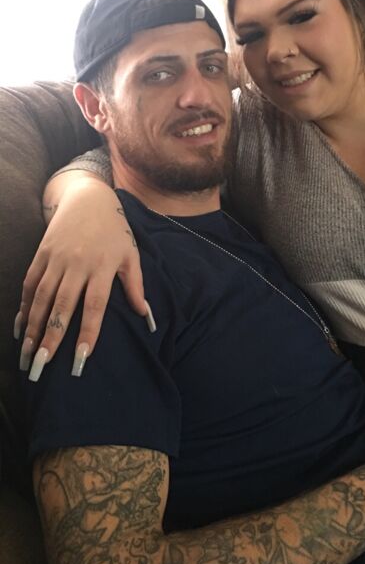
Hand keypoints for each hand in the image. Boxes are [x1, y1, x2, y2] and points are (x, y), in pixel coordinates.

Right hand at [17, 175, 146, 376]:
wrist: (88, 198)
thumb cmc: (115, 230)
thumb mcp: (131, 255)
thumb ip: (136, 285)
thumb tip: (144, 315)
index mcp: (103, 266)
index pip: (95, 306)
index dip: (88, 332)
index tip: (81, 358)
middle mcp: (78, 264)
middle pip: (62, 306)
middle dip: (51, 337)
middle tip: (42, 365)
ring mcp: (57, 259)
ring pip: (42, 298)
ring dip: (33, 327)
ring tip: (27, 353)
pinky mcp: (42, 254)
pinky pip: (30, 284)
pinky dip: (25, 306)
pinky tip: (20, 327)